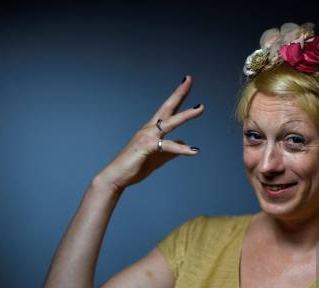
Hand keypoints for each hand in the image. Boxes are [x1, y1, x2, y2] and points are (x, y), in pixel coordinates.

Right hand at [97, 75, 203, 190]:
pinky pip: (168, 147)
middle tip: (189, 79)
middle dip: (179, 93)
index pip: (168, 109)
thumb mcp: (158, 157)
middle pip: (167, 107)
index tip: (186, 82)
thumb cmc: (135, 166)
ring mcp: (147, 137)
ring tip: (201, 108)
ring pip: (170, 123)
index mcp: (152, 129)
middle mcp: (149, 129)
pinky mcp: (146, 147)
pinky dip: (181, 149)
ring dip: (186, 115)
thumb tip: (184, 142)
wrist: (117, 176)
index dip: (178, 96)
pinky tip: (194, 151)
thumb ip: (172, 150)